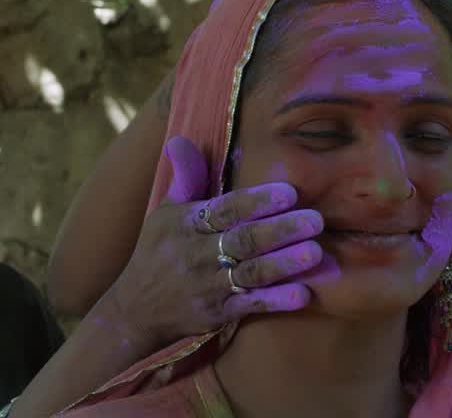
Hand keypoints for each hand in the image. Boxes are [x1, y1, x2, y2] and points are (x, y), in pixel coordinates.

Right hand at [100, 136, 322, 348]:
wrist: (135, 310)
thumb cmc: (157, 252)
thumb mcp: (165, 213)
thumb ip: (185, 178)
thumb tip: (179, 138)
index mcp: (188, 225)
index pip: (225, 210)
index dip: (256, 202)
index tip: (289, 192)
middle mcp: (198, 254)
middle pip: (244, 240)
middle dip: (281, 231)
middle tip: (316, 220)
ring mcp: (209, 286)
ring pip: (251, 273)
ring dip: (284, 264)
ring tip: (315, 253)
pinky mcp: (218, 313)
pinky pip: (249, 306)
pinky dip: (275, 301)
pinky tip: (302, 294)